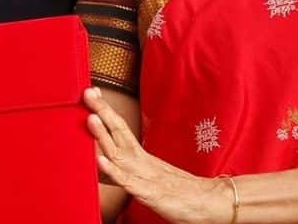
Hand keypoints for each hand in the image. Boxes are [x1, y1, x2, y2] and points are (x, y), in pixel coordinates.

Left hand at [84, 88, 233, 223]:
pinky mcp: (150, 194)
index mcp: (142, 157)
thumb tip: (104, 164)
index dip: (106, 112)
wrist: (209, 203)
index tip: (93, 93)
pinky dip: (114, 171)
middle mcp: (143, 162)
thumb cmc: (180, 193)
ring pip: (121, 153)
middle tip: (88, 93)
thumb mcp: (149, 178)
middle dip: (103, 112)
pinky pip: (128, 182)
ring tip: (91, 118)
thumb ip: (126, 171)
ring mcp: (146, 176)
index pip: (121, 129)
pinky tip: (101, 162)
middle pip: (120, 132)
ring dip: (105, 136)